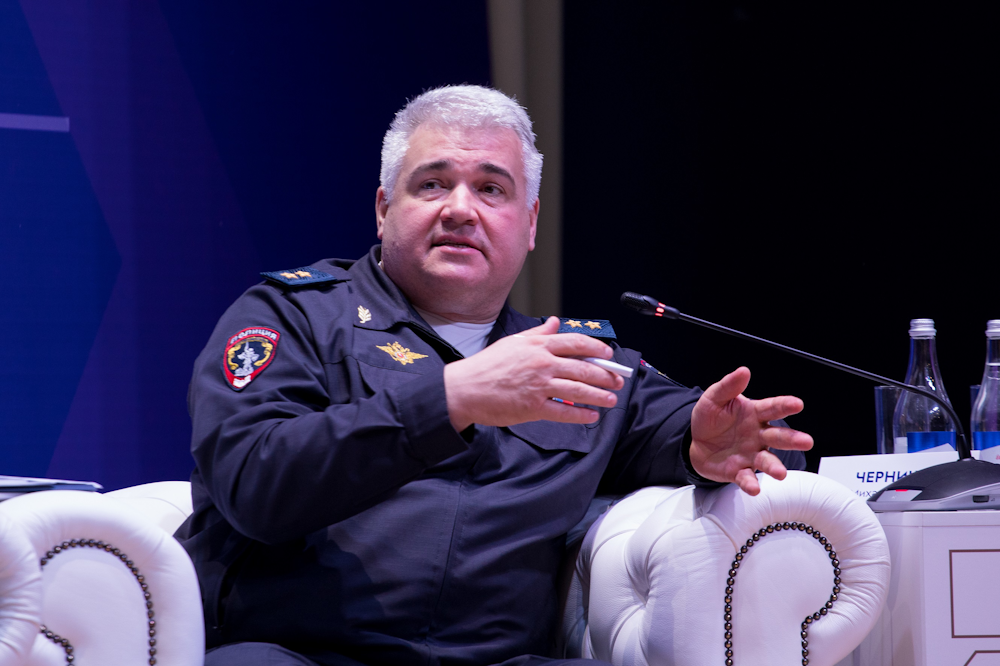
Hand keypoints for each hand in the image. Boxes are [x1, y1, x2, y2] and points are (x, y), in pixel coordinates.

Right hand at [444, 316, 624, 430]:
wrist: (464, 389)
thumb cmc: (486, 366)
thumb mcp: (512, 342)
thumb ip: (537, 334)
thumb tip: (554, 323)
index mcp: (538, 346)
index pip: (576, 343)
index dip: (597, 349)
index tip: (608, 355)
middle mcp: (542, 364)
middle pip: (583, 368)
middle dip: (605, 375)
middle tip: (617, 380)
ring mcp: (539, 386)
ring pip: (578, 391)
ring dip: (599, 396)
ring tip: (611, 399)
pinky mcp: (533, 408)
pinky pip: (564, 412)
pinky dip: (581, 415)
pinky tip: (591, 416)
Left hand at [689, 367, 813, 494]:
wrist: (695, 442)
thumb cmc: (711, 418)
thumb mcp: (714, 398)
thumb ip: (728, 386)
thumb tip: (743, 371)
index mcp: (755, 413)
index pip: (773, 408)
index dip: (785, 405)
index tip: (797, 404)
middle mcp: (758, 435)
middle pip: (779, 437)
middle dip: (793, 439)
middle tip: (806, 441)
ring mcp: (751, 454)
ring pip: (767, 461)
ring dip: (774, 466)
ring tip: (780, 473)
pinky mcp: (739, 470)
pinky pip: (746, 477)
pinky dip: (750, 483)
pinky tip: (753, 487)